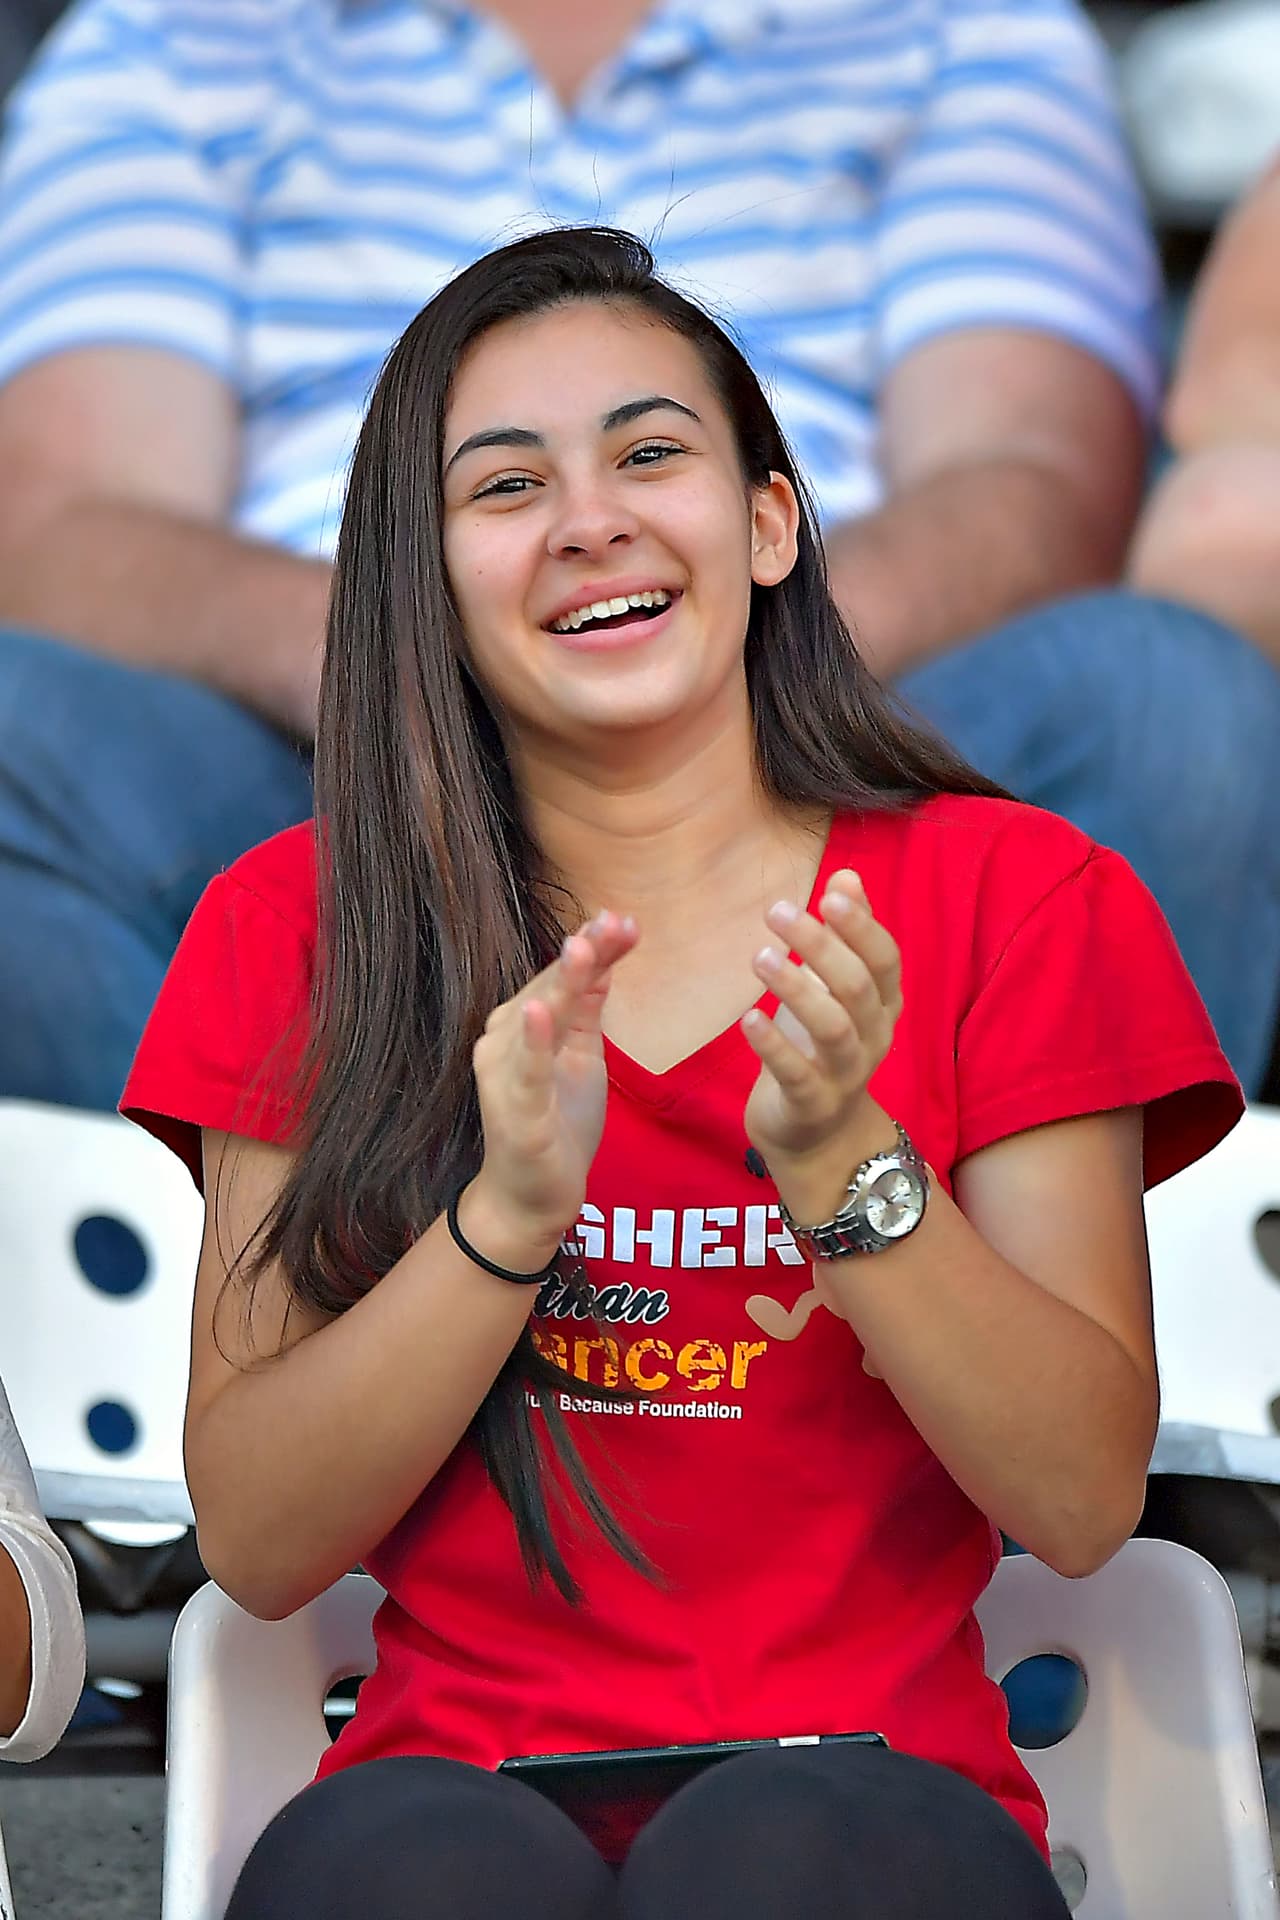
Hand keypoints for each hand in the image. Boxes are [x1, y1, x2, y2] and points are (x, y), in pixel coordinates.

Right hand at [467, 911, 637, 1259]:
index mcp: (524, 1025)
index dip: (594, 947)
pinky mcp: (514, 1111)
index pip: (563, 977)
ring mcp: (505, 1074)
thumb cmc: (557, 1121)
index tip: (627, 921)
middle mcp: (504, 1040)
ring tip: (582, 946)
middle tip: (616, 921)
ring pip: (537, 1019)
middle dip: (584, 954)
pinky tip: (538, 1011)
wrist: (534, 1194)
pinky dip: (532, 1041)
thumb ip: (587, 1008)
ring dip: (559, 983)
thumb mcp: (582, 1055)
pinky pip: (525, 1071)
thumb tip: (605, 955)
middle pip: (550, 987)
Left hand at [742, 869, 901, 1215]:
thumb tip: (848, 875)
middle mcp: (873, 1036)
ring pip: (832, 1028)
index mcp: (883, 1003)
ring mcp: (846, 1074)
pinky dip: (772, 1044)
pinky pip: (797, 1073)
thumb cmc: (823, 1043)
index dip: (861, 926)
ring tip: (760, 956)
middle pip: (856, 987)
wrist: (817, 1130)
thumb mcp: (838, 987)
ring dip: (796, 989)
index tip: (828, 894)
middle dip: (821, 946)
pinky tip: (747, 1017)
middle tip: (776, 912)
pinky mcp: (813, 1103)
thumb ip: (848, 932)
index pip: (884, 959)